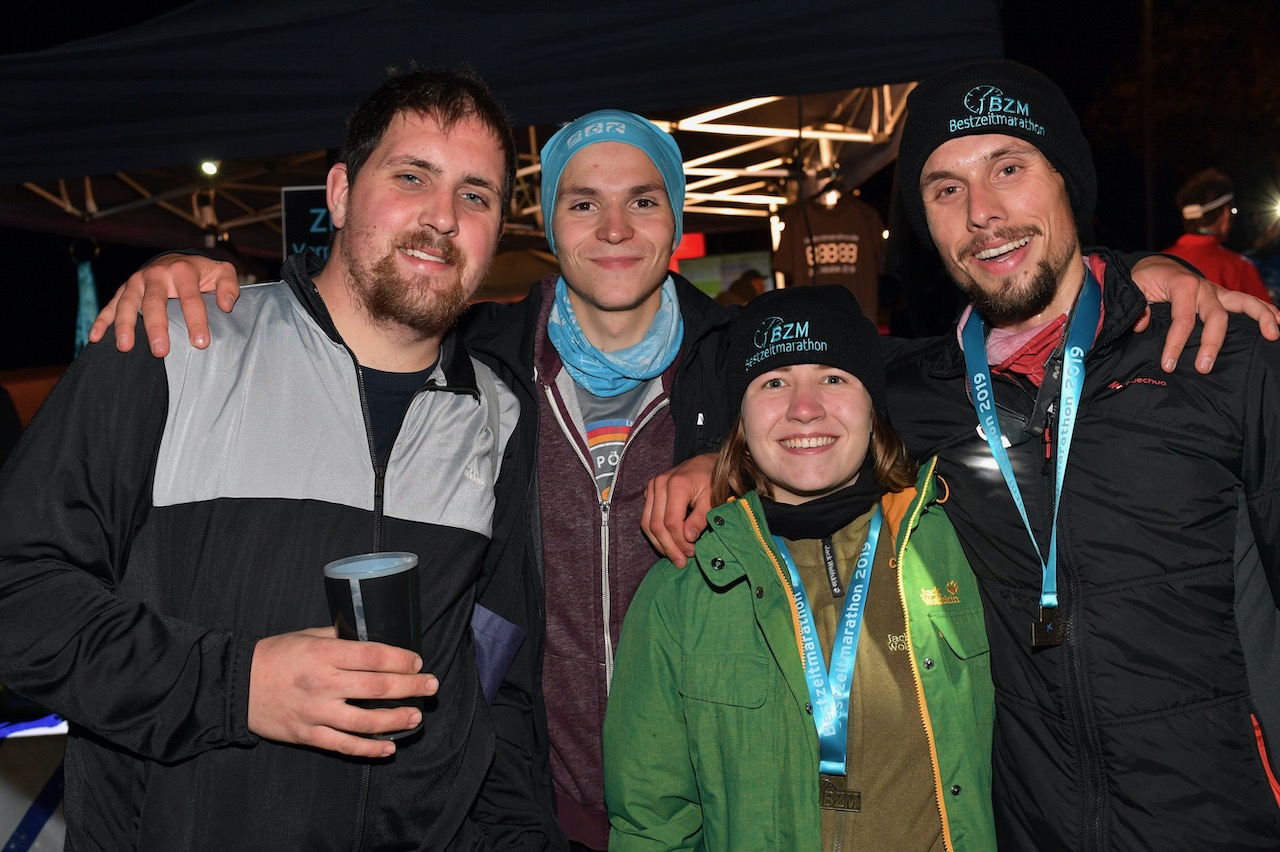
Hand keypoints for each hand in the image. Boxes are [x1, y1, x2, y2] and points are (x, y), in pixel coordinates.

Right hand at [88, 254, 240, 355]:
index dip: (196, 321)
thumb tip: (226, 305)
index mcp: (182, 270)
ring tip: (126, 347)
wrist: (175, 260)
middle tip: (161, 351)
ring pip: (127, 303)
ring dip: (124, 325)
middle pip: (154, 302)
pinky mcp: (123, 290)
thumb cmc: (202, 273)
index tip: (201, 343)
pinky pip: (109, 306)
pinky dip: (101, 321)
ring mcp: (136, 282)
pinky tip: (95, 338)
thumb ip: (229, 286)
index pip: (191, 298)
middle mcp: (156, 274)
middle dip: (156, 327)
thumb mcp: (222, 272)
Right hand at [248, 627, 438, 758]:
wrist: (238, 685)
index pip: (373, 656)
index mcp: (324, 654)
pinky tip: (389, 747)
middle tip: (431, 686)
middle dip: (411, 686)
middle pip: (377, 687)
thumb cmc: (275, 655)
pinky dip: (370, 749)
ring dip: (397, 719)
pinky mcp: (308, 735)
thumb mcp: (307, 635)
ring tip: (416, 716)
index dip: (401, 659)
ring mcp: (316, 712)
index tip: (417, 662)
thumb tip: (370, 634)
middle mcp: (323, 683)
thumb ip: (339, 636)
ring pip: (366, 720)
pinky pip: (345, 745)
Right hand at [641, 453, 716, 567]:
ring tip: (674, 556)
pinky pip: (646, 517)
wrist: (705, 463)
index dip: (680, 541)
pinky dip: (655, 534)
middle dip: (668, 547)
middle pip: (656, 525)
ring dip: (659, 543)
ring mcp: (651, 487)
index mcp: (676, 484)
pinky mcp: (649, 491)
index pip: (671, 522)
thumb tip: (689, 538)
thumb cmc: (712, 481)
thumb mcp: (712, 499)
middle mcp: (659, 484)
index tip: (692, 553)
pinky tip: (667, 544)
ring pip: (647, 523)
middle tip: (681, 562)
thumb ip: (700, 518)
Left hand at [1130, 255, 1279, 372]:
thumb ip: (1138, 306)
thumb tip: (1142, 324)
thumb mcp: (1134, 288)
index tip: (1168, 365)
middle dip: (1211, 344)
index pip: (1182, 319)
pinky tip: (1279, 324)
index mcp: (1182, 285)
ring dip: (1261, 318)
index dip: (1175, 344)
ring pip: (1244, 303)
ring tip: (1272, 336)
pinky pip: (1248, 302)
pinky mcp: (1224, 297)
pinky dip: (1266, 311)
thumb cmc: (1145, 280)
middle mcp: (1204, 287)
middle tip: (1203, 368)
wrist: (1156, 267)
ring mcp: (1217, 292)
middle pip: (1215, 317)